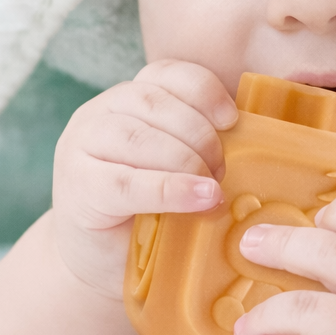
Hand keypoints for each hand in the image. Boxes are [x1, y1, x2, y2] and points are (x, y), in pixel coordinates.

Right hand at [51, 60, 236, 298]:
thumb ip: (202, 146)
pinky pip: (127, 183)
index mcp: (128, 99)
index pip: (166, 73)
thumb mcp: (178, 168)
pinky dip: (170, 190)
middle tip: (223, 171)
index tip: (232, 119)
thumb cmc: (150, 211)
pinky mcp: (78, 188)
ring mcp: (80, 147)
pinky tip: (199, 200)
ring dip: (187, 162)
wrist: (101, 261)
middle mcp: (99, 114)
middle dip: (200, 135)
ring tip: (213, 189)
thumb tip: (257, 142)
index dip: (204, 91)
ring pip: (139, 138)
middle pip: (155, 103)